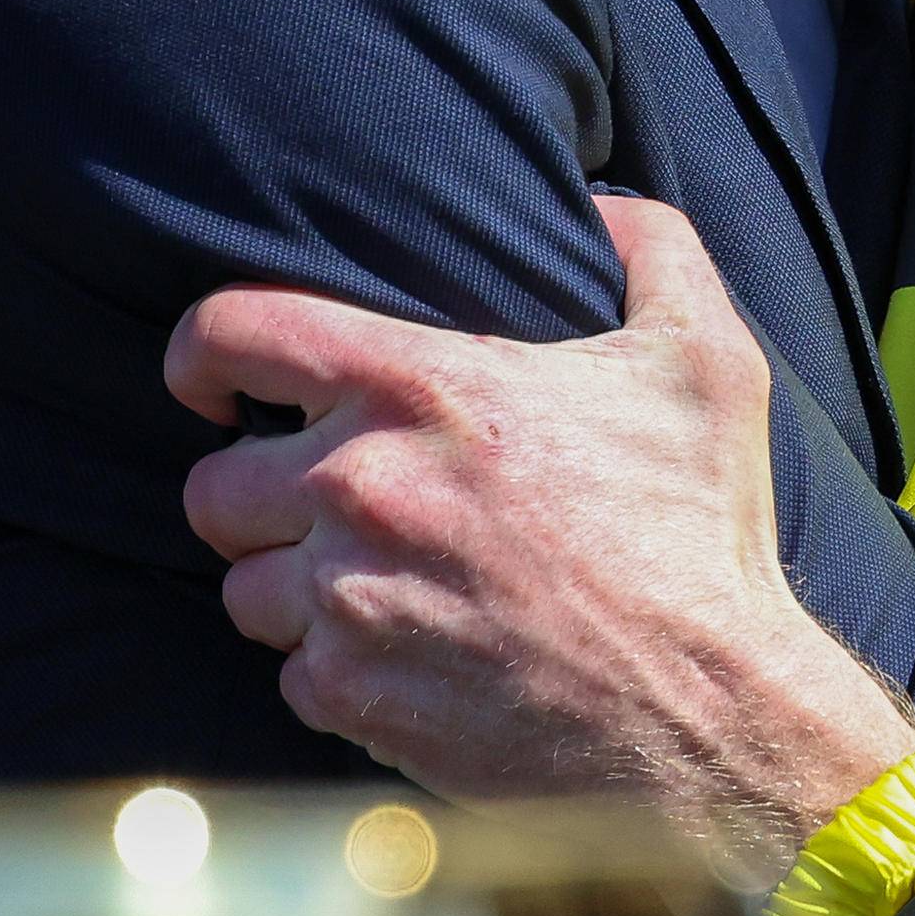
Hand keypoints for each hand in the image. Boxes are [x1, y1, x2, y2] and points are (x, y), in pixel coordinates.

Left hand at [171, 196, 914, 881]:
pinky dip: (338, 674)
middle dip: (259, 497)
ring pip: (243, 591)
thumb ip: (649, 249)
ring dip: (295, 591)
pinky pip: (293, 678)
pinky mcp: (355, 698)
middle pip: (213, 486)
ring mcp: (348, 601)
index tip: (213, 385)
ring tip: (376, 589)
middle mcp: (359, 489)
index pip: (231, 333)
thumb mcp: (706, 360)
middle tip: (325, 510)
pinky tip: (412, 660)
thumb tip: (600, 203)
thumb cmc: (702, 532)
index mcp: (419, 387)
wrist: (712, 712)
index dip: (202, 354)